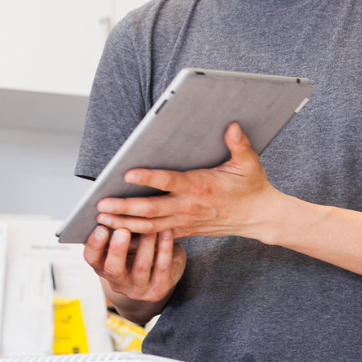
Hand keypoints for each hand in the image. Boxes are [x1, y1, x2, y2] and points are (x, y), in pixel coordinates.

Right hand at [83, 227, 184, 322]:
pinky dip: (165, 248)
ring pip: (141, 266)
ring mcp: (137, 289)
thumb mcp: (122, 243)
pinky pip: (162, 268)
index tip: (101, 227)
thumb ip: (115, 232)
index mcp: (102, 267)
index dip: (95, 244)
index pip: (92, 258)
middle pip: (113, 269)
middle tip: (122, 230)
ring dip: (146, 243)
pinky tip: (166, 232)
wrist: (160, 276)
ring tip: (151, 226)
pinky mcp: (157, 291)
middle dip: (117, 249)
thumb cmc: (136, 250)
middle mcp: (117, 282)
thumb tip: (111, 210)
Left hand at [94, 123, 277, 238]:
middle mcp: (188, 206)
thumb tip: (231, 125)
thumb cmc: (251, 186)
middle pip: (151, 209)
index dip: (147, 178)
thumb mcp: (248, 162)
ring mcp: (186, 220)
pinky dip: (139, 236)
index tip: (126, 174)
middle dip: (124, 207)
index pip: (168, 181)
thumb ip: (238, 144)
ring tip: (102, 219)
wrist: (260, 216)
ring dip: (125, 223)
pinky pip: (159, 236)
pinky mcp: (186, 230)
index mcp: (199, 186)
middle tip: (101, 204)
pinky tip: (120, 233)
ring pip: (150, 226)